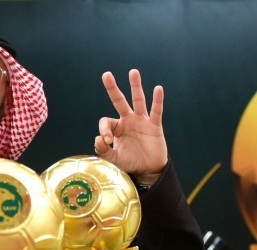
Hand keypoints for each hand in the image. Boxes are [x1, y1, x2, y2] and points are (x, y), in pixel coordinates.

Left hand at [94, 69, 168, 183]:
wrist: (148, 170)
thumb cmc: (130, 163)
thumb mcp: (113, 160)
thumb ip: (103, 151)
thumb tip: (98, 138)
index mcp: (116, 128)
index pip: (106, 122)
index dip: (104, 130)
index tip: (107, 141)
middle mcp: (128, 121)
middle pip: (119, 101)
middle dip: (112, 88)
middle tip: (106, 74)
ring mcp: (142, 121)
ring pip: (138, 100)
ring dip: (135, 86)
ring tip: (133, 72)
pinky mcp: (154, 126)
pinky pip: (156, 111)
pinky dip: (158, 100)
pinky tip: (158, 89)